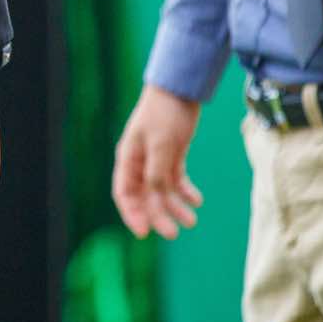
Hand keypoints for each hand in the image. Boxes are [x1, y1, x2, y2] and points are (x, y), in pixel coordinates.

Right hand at [112, 84, 203, 239]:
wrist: (180, 88)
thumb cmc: (164, 113)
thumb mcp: (161, 144)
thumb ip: (156, 172)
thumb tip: (155, 197)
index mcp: (129, 159)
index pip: (125, 194)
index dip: (132, 215)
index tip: (144, 233)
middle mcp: (140, 163)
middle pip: (145, 197)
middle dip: (158, 216)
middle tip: (174, 233)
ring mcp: (156, 159)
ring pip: (162, 192)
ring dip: (175, 207)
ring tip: (192, 220)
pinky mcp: (171, 155)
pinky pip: (176, 180)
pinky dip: (185, 192)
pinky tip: (197, 200)